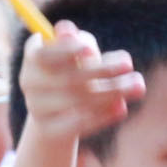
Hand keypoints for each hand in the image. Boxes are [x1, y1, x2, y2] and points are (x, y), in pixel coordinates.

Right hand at [14, 24, 139, 142]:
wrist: (57, 113)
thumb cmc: (73, 69)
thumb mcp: (79, 51)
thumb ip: (81, 42)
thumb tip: (74, 37)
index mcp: (33, 57)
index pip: (42, 54)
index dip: (64, 51)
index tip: (90, 49)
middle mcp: (29, 82)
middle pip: (66, 78)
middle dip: (101, 71)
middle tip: (129, 64)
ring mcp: (37, 108)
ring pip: (75, 101)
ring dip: (110, 92)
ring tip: (138, 87)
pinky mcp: (49, 130)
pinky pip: (77, 124)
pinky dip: (101, 117)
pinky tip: (122, 109)